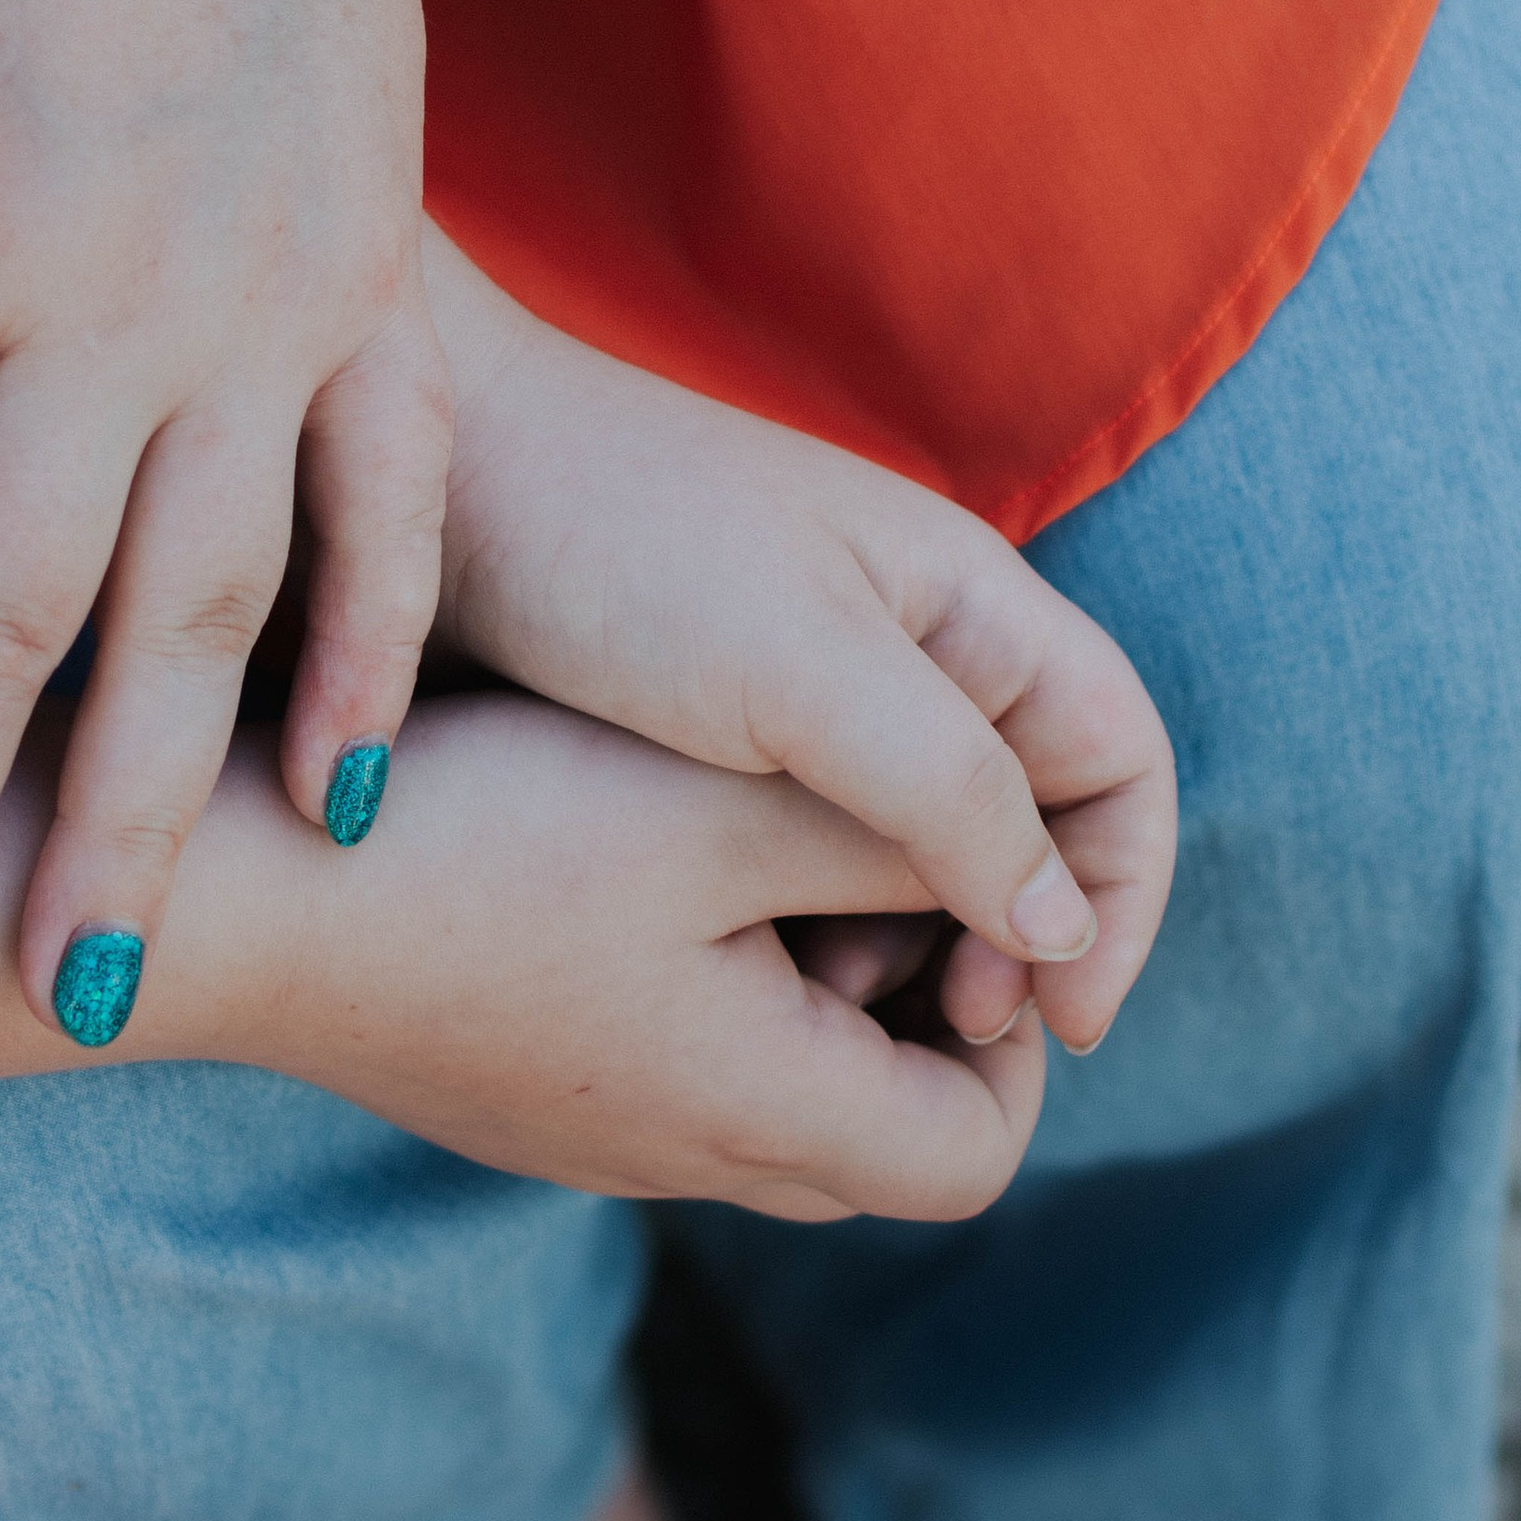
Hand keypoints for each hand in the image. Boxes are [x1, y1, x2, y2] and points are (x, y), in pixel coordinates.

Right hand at [214, 692, 1044, 1211]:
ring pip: (775, 1101)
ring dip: (808, 990)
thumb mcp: (730, 808)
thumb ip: (906, 840)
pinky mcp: (512, 1095)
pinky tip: (635, 864)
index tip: (969, 905)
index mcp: (766, 1112)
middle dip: (920, 1007)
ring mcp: (587, 1140)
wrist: (237, 905)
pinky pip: (668, 1073)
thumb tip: (1038, 882)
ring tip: (751, 848)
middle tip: (874, 866)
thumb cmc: (487, 840)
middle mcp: (685, 1160)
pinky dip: (707, 991)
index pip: (979, 1154)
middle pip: (885, 1139)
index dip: (1018, 1040)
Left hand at [425, 232, 1175, 1055]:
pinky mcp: (693, 745)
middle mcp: (899, 650)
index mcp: (965, 605)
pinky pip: (793, 864)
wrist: (402, 478)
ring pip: (902, 863)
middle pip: (1025, 829)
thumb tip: (1060, 932)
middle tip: (941, 1042)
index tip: (1061, 1028)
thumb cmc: (607, 544)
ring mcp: (794, 698)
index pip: (1118, 767)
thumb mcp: (800, 672)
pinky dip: (800, 933)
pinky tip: (740, 981)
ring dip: (898, 952)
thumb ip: (947, 792)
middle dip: (1009, 945)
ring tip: (826, 1013)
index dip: (1118, 901)